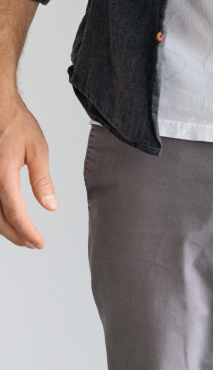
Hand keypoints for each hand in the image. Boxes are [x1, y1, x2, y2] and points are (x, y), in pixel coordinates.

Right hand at [0, 97, 55, 248]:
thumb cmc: (17, 124)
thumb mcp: (38, 149)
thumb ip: (42, 180)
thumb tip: (50, 207)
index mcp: (2, 172)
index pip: (15, 211)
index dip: (27, 231)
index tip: (39, 243)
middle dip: (16, 235)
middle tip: (33, 244)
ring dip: (4, 229)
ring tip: (23, 237)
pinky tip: (9, 220)